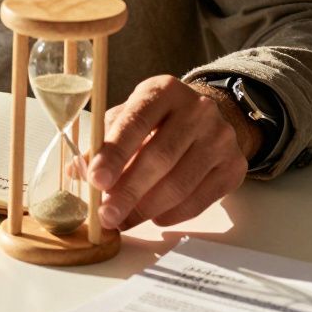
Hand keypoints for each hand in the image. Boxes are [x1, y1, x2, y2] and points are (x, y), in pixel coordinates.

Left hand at [86, 75, 254, 229]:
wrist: (205, 121)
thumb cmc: (156, 121)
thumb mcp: (127, 119)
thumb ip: (102, 143)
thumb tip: (77, 171)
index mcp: (162, 91)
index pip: (136, 122)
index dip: (114, 154)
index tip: (95, 181)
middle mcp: (197, 109)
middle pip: (160, 158)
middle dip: (128, 192)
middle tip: (106, 215)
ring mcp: (221, 137)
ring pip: (180, 183)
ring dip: (146, 209)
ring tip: (123, 221)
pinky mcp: (234, 165)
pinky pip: (200, 199)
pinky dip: (172, 214)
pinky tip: (153, 217)